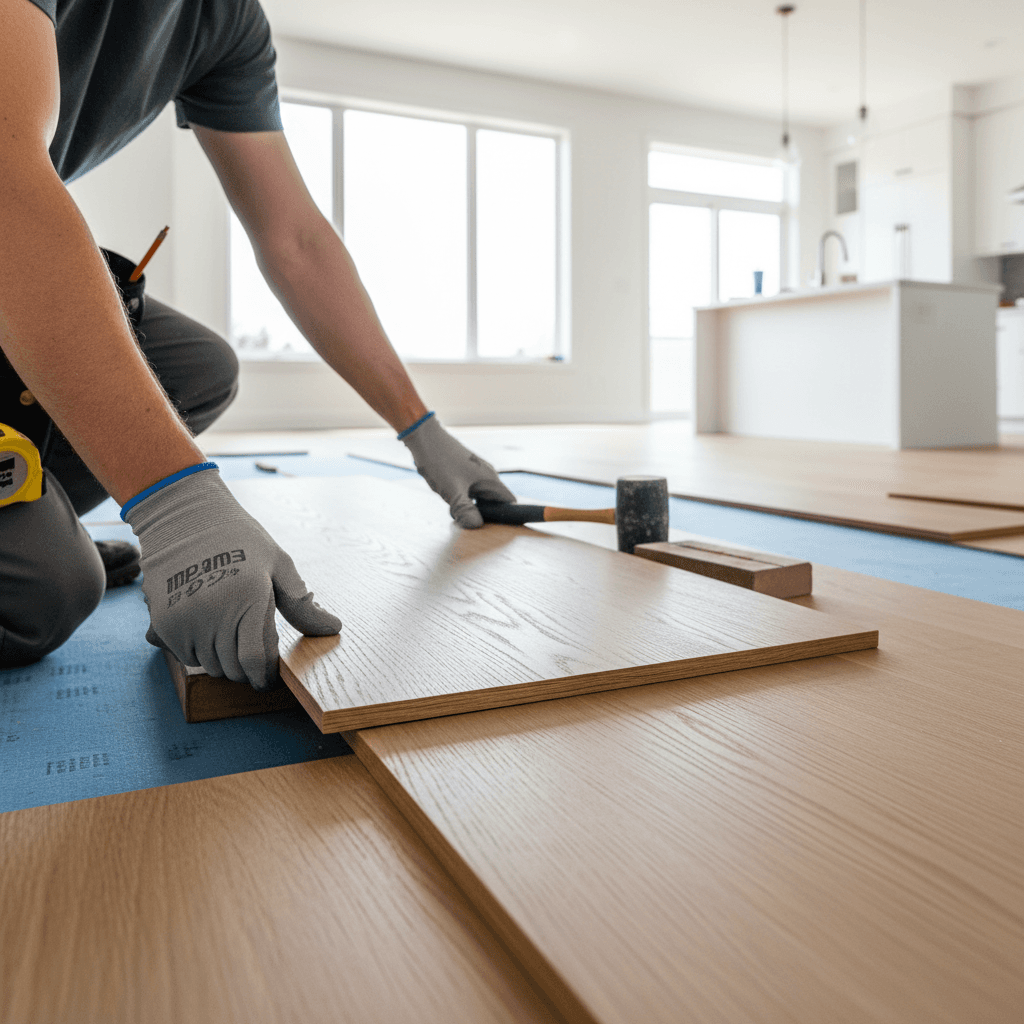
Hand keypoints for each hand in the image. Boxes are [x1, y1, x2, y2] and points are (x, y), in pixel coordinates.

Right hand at [124, 467, 340, 689]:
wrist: (185, 515)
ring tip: (229, 633)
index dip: (265, 676)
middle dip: (247, 669)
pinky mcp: (162, 622)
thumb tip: (333, 628)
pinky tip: (207, 626)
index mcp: (248, 600)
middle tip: (252, 651)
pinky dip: (197, 651)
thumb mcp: (278, 563)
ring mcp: (184, 620)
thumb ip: (301, 604)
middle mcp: (214, 614)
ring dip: (222, 660)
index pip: (256, 660)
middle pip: (233, 669)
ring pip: (208, 666)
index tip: (269, 678)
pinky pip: (184, 656)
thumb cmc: (240, 537)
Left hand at [400, 415, 515, 527]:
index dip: (508, 517)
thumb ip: (465, 509)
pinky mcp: (464, 474)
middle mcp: (487, 477)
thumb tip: (477, 525)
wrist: (424, 438)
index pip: (509, 502)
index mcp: (491, 480)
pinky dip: (463, 501)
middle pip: (494, 503)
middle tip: (469, 523)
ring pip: (480, 499)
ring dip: (471, 508)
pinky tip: (450, 503)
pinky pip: (470, 493)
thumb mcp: (452, 491)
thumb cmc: (440, 461)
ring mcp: (475, 475)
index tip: (496, 529)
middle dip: (484, 516)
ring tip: (457, 513)